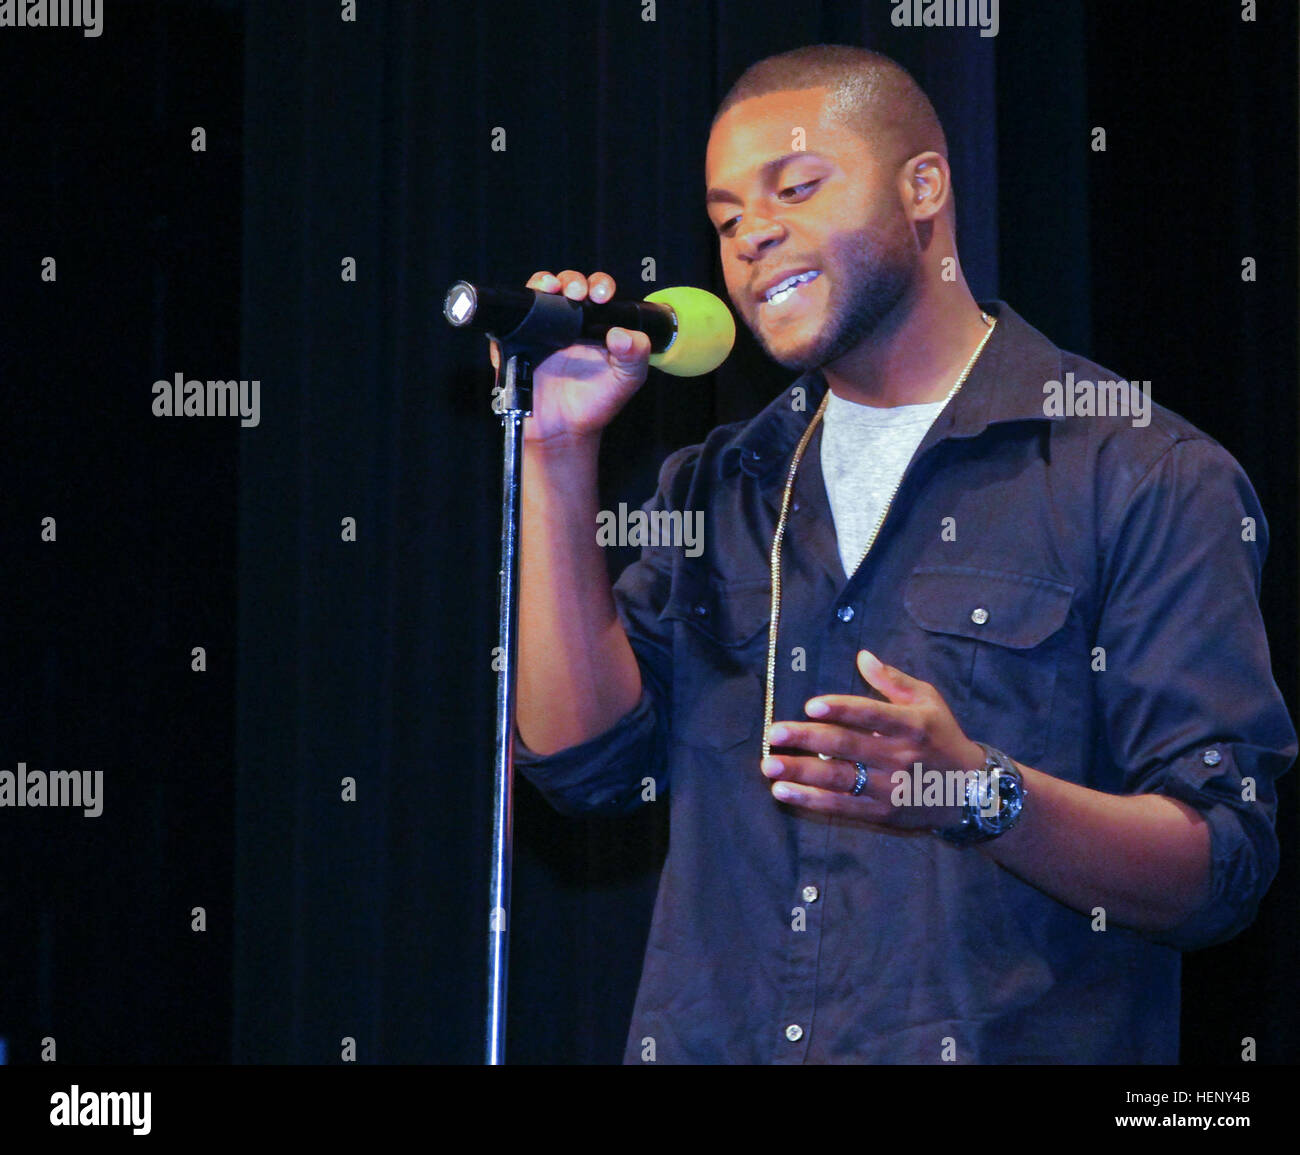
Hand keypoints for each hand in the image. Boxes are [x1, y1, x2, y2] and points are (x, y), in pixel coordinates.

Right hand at [489, 270, 652, 448]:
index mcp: (595, 323)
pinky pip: (510, 323)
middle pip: (566, 284)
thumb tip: (623, 334)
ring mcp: (540, 330)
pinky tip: (525, 319)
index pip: (597, 291)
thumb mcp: (626, 380)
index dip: (599, 285)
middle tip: (577, 293)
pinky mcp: (517, 343)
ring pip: (537, 294)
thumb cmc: (596, 402)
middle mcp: (567, 321)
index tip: (602, 295)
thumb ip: (635, 356)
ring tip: (550, 288)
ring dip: (542, 284)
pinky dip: (514, 314)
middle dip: (571, 281)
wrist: (564, 429)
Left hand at [761, 650, 984, 830]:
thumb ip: (892, 681)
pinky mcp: (882, 813)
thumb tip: (862, 656)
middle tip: (774, 734)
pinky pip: (841, 807)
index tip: (810, 705)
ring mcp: (889, 788)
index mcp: (910, 725)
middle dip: (806, 740)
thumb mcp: (928, 702)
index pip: (870, 715)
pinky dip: (810, 801)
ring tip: (769, 766)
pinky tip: (784, 793)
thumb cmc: (943, 738)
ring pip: (839, 780)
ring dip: (800, 773)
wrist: (972, 792)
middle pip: (846, 747)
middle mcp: (899, 756)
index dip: (840, 709)